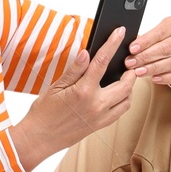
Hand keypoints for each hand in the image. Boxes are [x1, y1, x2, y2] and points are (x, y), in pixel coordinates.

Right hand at [16, 25, 135, 166]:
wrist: (39, 138)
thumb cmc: (44, 113)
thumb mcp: (56, 86)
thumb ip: (74, 69)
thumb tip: (86, 53)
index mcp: (83, 91)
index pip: (102, 61)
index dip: (113, 44)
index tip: (120, 33)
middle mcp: (96, 105)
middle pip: (125, 83)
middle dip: (130, 70)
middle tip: (128, 61)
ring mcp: (101, 117)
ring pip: (127, 99)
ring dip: (130, 87)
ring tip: (125, 77)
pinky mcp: (101, 126)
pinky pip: (121, 111)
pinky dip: (124, 100)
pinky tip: (117, 93)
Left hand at [122, 15, 170, 89]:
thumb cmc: (159, 41)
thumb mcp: (151, 36)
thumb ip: (141, 40)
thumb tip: (122, 43)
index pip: (160, 32)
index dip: (145, 41)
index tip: (132, 49)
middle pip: (166, 48)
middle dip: (146, 57)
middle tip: (131, 63)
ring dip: (154, 68)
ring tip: (139, 72)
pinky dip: (166, 78)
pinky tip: (154, 79)